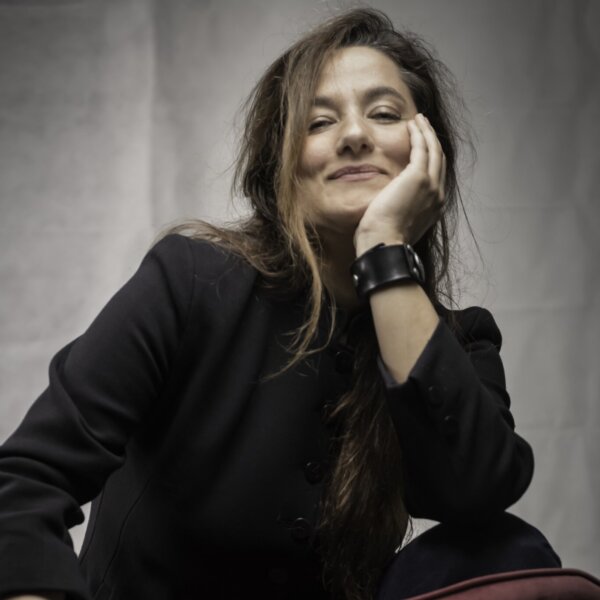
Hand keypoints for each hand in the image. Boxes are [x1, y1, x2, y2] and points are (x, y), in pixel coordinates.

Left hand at [354, 113, 445, 252]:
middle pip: (440, 160)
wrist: (384, 244)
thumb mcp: (396, 223)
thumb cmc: (382, 239)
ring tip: (418, 120)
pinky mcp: (418, 177)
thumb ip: (398, 209)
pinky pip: (422, 147)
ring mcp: (431, 185)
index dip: (430, 158)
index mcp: (433, 207)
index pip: (436, 176)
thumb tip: (387, 204)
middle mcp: (438, 195)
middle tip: (423, 127)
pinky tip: (411, 124)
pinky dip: (418, 134)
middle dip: (432, 141)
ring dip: (426, 132)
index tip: (422, 147)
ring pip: (434, 150)